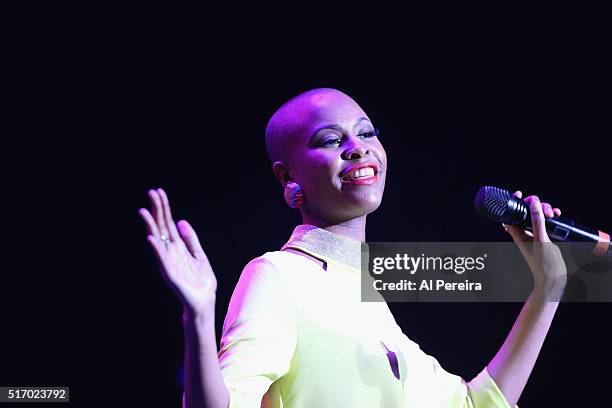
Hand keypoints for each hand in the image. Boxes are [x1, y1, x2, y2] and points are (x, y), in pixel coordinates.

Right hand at [139, 188, 216, 317]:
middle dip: (157, 210)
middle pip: (161, 227)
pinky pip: (161, 259)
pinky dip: (156, 248)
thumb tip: (181, 221)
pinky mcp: (170, 274)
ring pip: (157, 240)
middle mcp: (170, 252)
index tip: (159, 192)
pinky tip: (151, 237)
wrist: (204, 301)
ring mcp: (168, 262)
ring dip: (150, 225)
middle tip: (151, 192)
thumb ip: (190, 239)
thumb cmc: (201, 281)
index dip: (164, 208)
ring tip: (143, 211)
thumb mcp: (199, 255)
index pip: (167, 223)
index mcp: (177, 247)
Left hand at [503, 191, 566, 299]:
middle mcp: (525, 232)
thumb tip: (533, 204)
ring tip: (553, 213)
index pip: (511, 214)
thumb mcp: (540, 240)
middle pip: (527, 211)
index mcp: (518, 233)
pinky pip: (546, 222)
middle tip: (546, 210)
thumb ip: (537, 222)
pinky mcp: (545, 236)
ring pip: (538, 215)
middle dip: (536, 205)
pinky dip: (551, 216)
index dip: (514, 202)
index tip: (520, 194)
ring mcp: (535, 234)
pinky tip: (557, 215)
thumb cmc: (543, 263)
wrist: (552, 278)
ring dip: (545, 210)